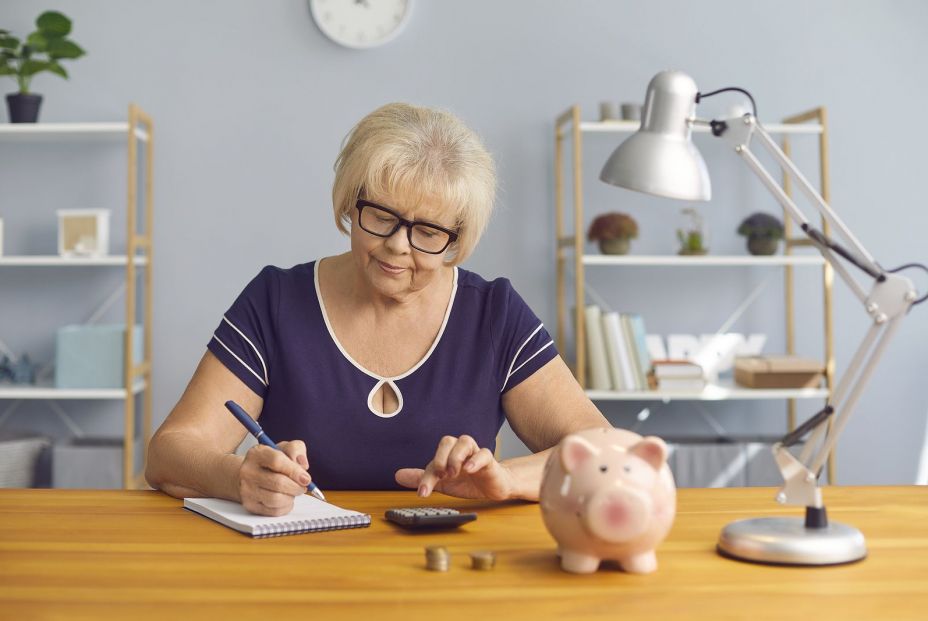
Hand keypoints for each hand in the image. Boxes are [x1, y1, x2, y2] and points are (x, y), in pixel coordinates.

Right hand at [238, 440, 311, 515]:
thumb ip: (295, 449)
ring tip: (293, 491)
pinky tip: (286, 499)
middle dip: (296, 486)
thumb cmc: (271, 462)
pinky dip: (286, 507)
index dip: (295, 471)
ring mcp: (247, 490)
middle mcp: (248, 472)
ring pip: (276, 499)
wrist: (251, 475)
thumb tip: (303, 465)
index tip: (306, 478)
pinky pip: (274, 511)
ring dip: (291, 497)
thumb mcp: (283, 448)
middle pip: (278, 483)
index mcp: (257, 453)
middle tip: (303, 486)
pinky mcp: (250, 505)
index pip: (277, 461)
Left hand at [395, 435, 515, 500]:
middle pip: (447, 441)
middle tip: (441, 475)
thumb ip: (423, 478)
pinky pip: (483, 453)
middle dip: (440, 457)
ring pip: (465, 441)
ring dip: (456, 457)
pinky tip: (469, 469)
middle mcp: (460, 451)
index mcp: (448, 456)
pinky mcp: (489, 461)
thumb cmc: (468, 482)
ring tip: (454, 472)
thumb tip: (398, 475)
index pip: (433, 460)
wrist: (493, 487)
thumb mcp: (443, 484)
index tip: (423, 493)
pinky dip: (475, 460)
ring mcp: (475, 454)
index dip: (426, 477)